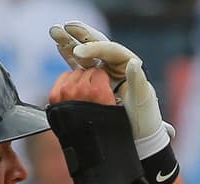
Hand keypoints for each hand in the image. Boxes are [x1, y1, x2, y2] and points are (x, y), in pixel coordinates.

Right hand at [49, 22, 171, 157]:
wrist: (137, 138)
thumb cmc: (144, 121)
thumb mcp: (144, 102)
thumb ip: (138, 82)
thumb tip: (133, 61)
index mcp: (129, 65)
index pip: (110, 50)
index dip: (94, 48)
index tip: (79, 53)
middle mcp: (116, 65)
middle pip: (97, 44)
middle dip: (80, 36)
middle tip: (63, 29)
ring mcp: (104, 72)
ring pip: (86, 52)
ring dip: (71, 42)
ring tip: (55, 33)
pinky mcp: (94, 81)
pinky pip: (80, 64)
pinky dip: (69, 55)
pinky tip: (58, 46)